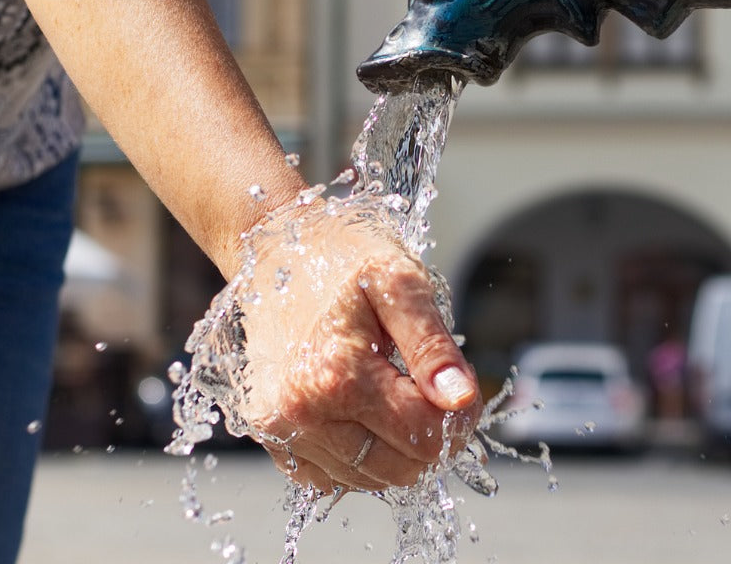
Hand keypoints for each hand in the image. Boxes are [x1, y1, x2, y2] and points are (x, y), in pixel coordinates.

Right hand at [228, 202, 479, 492]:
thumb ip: (433, 346)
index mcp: (337, 375)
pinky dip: (357, 457)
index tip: (456, 387)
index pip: (425, 436)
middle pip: (400, 469)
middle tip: (426, 389)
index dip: (456, 417)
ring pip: (367, 480)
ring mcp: (280, 430)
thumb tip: (460, 399)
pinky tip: (360, 413)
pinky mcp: (270, 437)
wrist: (277, 250)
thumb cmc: (343, 260)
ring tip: (390, 393)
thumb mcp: (400, 283)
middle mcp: (300, 413)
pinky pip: (330, 479)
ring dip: (393, 448)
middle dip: (427, 435)